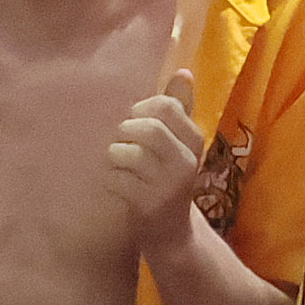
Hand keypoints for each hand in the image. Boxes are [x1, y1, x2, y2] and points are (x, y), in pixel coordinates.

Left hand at [105, 67, 209, 248]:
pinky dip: (111, 179)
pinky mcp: (148, 205)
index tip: (135, 120)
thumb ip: (179, 107)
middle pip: (145, 128)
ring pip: (124, 152)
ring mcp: (168, 185)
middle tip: (123, 144)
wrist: (172, 232)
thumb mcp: (178, 142)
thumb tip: (184, 71)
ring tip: (120, 166)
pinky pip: (115, 178)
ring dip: (114, 157)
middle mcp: (187, 162)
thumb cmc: (167, 176)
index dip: (141, 109)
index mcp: (194, 141)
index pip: (166, 106)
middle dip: (125, 132)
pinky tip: (119, 186)